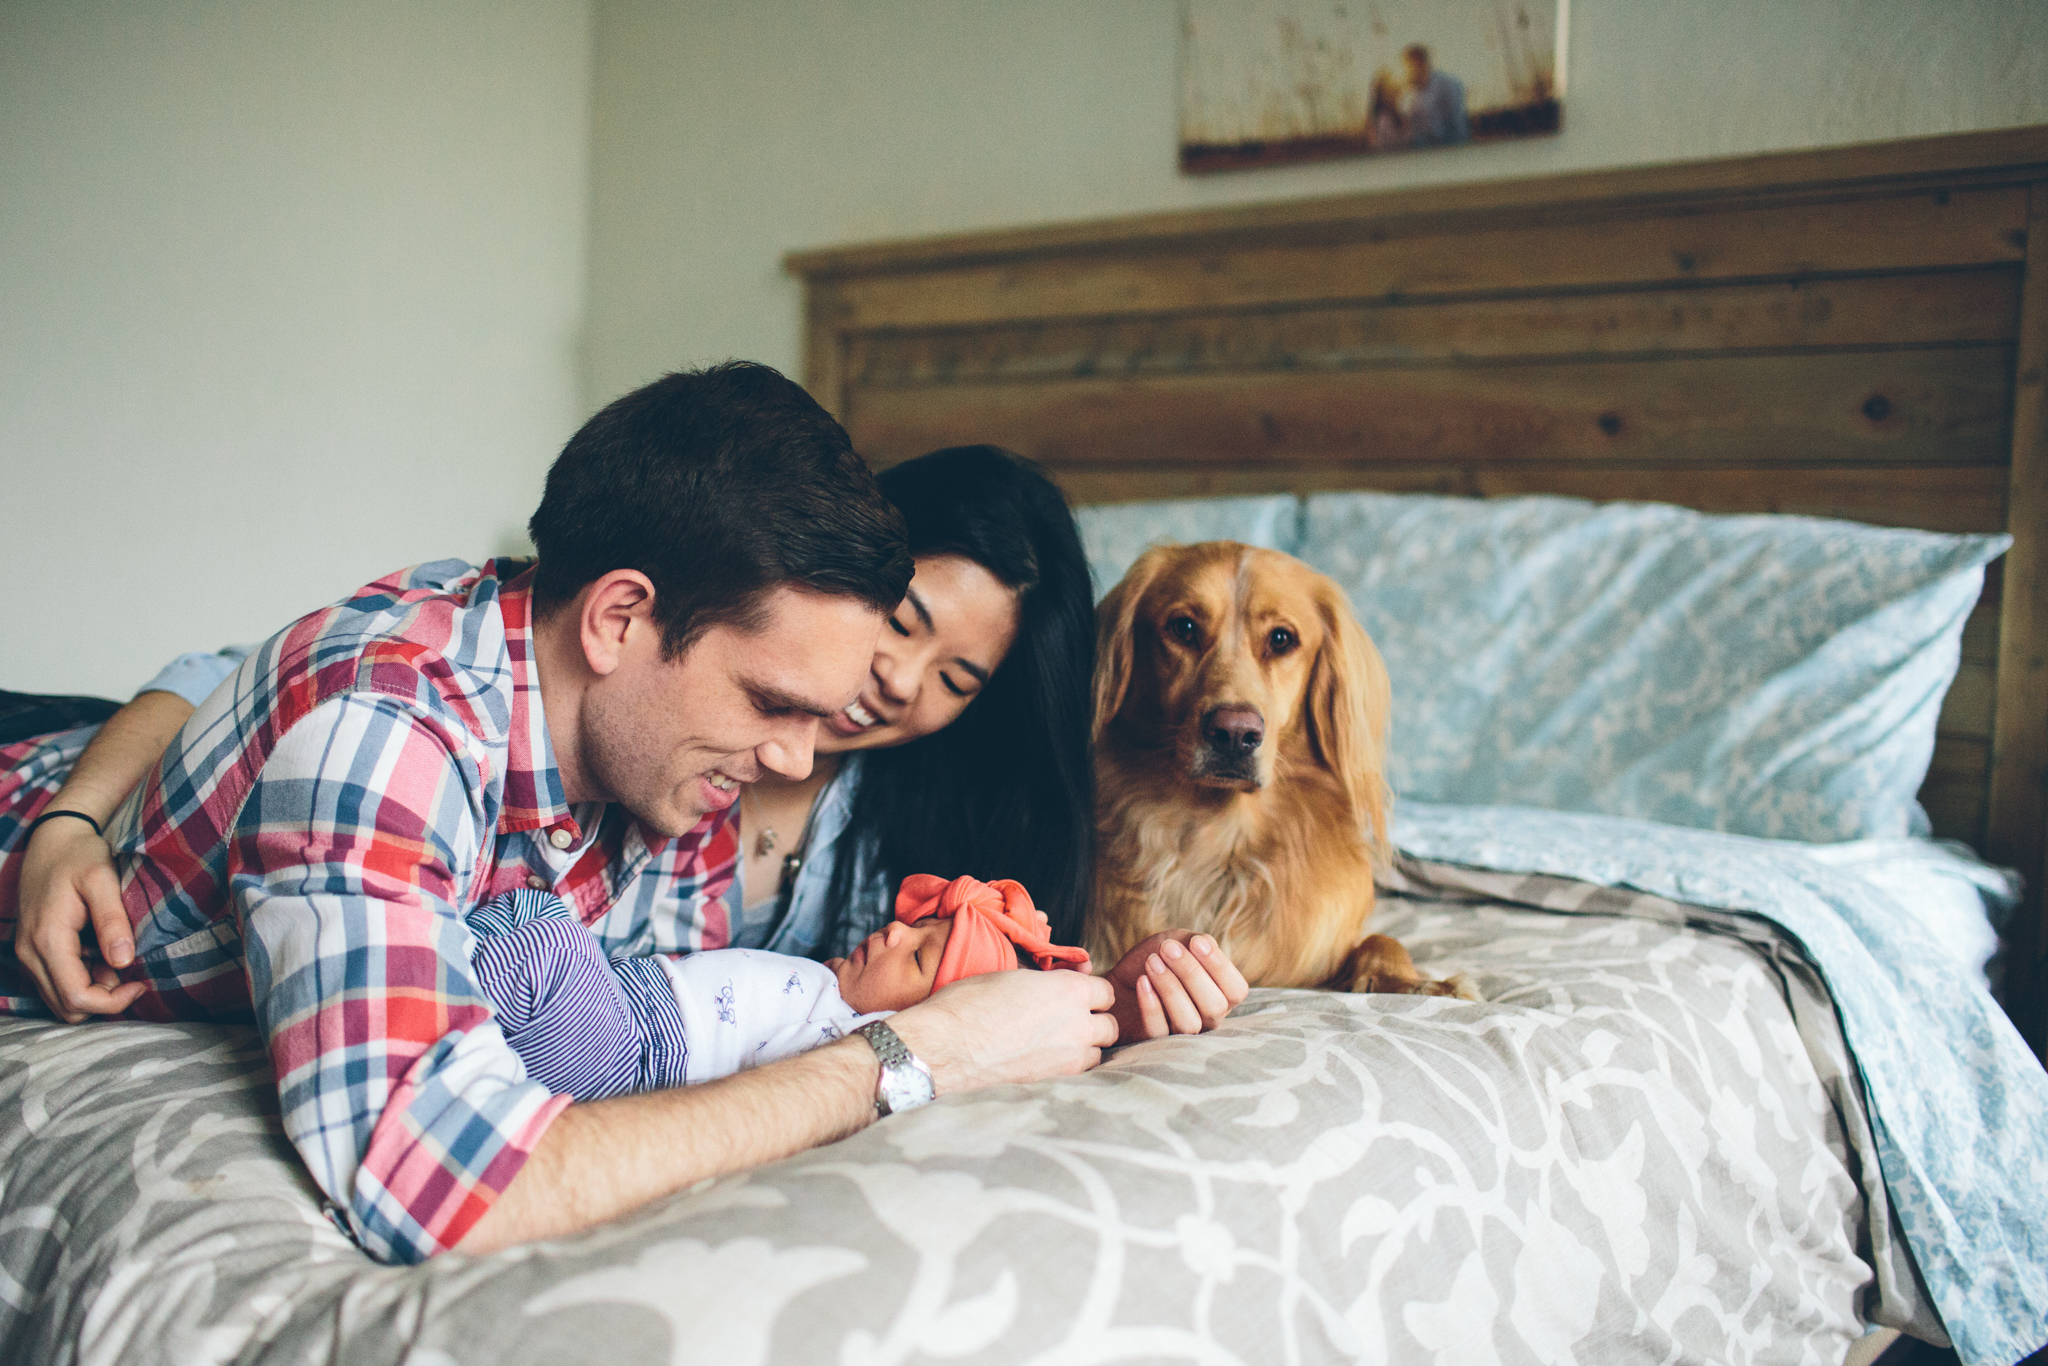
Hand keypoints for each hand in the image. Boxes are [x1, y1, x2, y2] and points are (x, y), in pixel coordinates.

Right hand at [13, 817, 141, 1022]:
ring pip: (60, 999)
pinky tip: (101, 954)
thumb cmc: (80, 856)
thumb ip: (112, 920)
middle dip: (104, 999)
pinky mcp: (32, 951)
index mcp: (47, 939)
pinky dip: (81, 980)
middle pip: (66, 1007)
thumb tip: (123, 961)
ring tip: (115, 957)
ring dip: (92, 991)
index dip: (112, 1001)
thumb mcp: (102, 879)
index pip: (76, 996)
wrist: (53, 841)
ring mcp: (27, 954)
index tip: (140, 982)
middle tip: (130, 971)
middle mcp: (29, 953)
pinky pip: (55, 984)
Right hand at [888, 968, 1117, 1094]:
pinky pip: (1080, 1073)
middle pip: (1110, 1025)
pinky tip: (1048, 1060)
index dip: (1092, 993)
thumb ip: (1046, 982)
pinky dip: (1071, 1066)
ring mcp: (1069, 1057)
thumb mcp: (1012, 976)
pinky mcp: (1055, 1081)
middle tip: (1071, 1020)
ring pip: (1098, 1052)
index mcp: (1069, 990)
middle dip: (1095, 1021)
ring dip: (1086, 1046)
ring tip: (1059, 1042)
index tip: (1078, 996)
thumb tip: (1058, 984)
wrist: (946, 1047)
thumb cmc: (970, 1004)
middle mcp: (1078, 1023)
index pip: (1106, 992)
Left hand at [1104, 932, 1248, 1043]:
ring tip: (1152, 962)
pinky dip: (1151, 1005)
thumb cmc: (1156, 960)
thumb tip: (1205, 944)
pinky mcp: (1154, 1044)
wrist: (1119, 979)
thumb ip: (1196, 941)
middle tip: (1167, 949)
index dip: (1220, 966)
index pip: (1236, 991)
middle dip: (1191, 973)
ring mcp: (1182, 1035)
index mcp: (1220, 996)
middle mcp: (1207, 1020)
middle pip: (1214, 1006)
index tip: (1196, 942)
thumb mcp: (1177, 942)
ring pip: (1189, 1023)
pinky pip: (1159, 1032)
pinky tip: (1142, 982)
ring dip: (1171, 988)